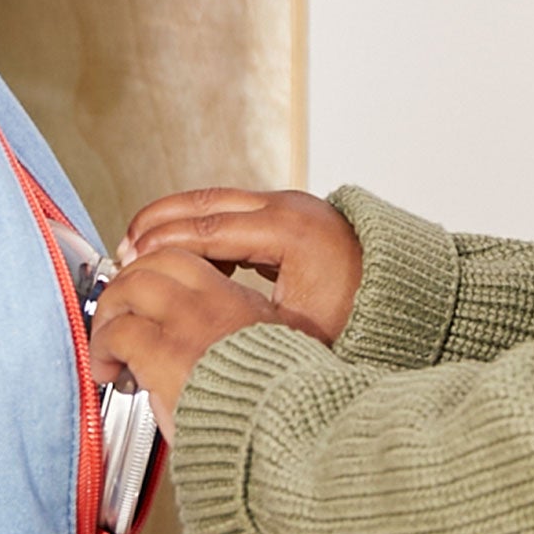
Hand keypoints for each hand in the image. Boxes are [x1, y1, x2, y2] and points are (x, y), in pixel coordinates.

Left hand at [91, 243, 283, 419]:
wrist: (282, 434)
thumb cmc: (275, 413)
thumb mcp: (268, 359)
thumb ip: (232, 344)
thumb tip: (196, 347)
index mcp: (242, 304)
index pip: (188, 261)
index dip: (154, 271)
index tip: (142, 292)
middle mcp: (215, 304)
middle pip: (154, 262)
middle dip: (125, 283)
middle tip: (115, 311)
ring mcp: (189, 324)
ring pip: (131, 286)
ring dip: (109, 311)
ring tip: (105, 341)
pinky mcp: (164, 354)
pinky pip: (117, 333)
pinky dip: (101, 348)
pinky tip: (106, 369)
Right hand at [121, 188, 363, 345]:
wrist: (409, 300)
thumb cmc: (365, 320)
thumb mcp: (299, 332)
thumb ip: (243, 321)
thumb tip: (190, 327)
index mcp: (292, 231)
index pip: (209, 231)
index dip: (163, 246)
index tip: (130, 262)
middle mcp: (291, 208)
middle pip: (206, 203)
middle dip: (159, 223)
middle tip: (124, 248)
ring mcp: (293, 207)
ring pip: (217, 201)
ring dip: (176, 220)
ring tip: (141, 244)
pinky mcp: (292, 216)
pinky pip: (234, 210)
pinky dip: (201, 224)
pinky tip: (181, 247)